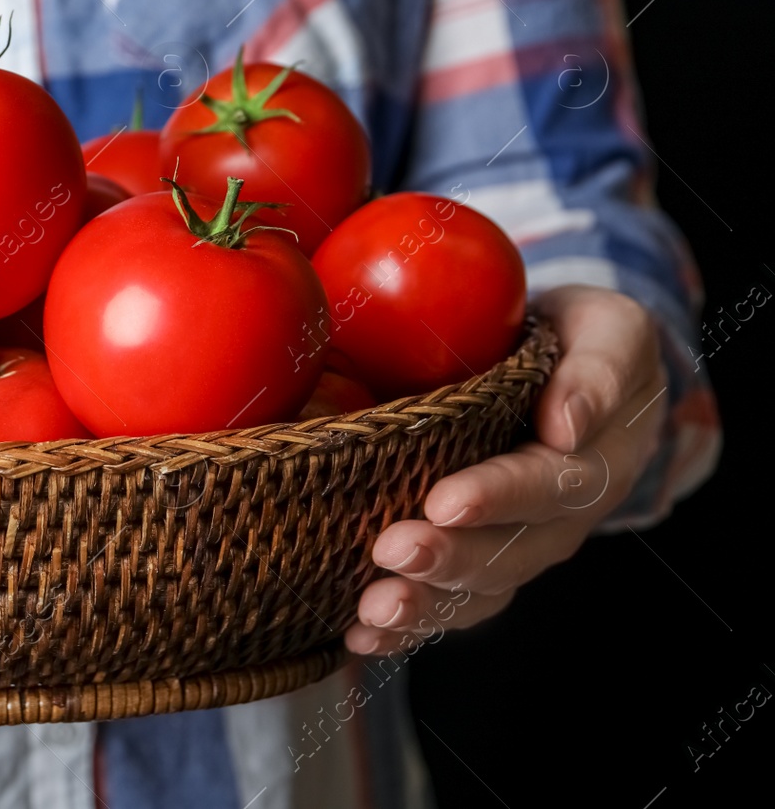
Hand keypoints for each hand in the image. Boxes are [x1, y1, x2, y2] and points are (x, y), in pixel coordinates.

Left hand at [345, 285, 668, 654]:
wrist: (573, 377)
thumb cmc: (580, 343)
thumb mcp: (609, 331)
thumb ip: (598, 368)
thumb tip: (566, 424)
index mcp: (595, 460)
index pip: (550, 485)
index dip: (499, 496)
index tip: (446, 501)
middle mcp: (558, 519)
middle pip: (510, 552)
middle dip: (449, 558)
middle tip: (393, 550)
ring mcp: (518, 548)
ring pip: (478, 592)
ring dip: (424, 606)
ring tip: (373, 611)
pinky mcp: (477, 562)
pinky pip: (448, 605)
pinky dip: (406, 629)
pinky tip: (361, 638)